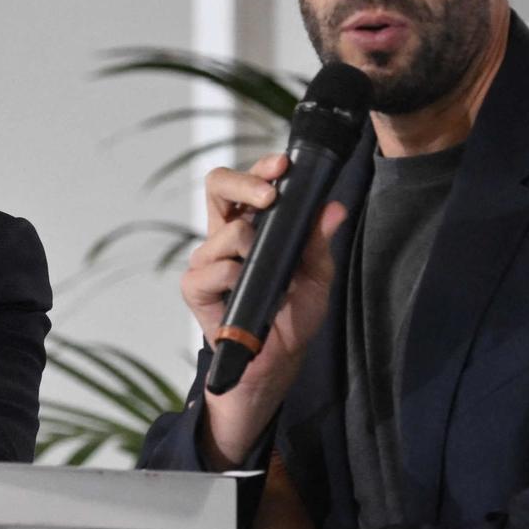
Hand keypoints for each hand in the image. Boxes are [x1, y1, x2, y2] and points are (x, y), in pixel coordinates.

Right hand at [180, 153, 348, 469]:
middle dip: (244, 182)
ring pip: (227, 233)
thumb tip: (333, 209)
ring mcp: (207, 262)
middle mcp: (224, 237)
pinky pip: (212, 270)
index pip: (246, 183)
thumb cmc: (292, 317)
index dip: (259, 168)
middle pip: (218, 185)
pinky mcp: (195, 288)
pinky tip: (244, 296)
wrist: (276, 363)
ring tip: (268, 277)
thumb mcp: (316, 277)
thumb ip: (319, 242)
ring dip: (252, 249)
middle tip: (270, 196)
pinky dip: (233, 279)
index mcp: (251, 227)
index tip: (283, 165)